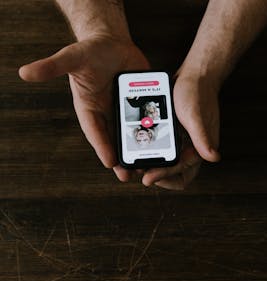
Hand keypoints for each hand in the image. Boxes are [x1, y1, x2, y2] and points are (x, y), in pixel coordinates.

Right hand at [18, 34, 148, 180]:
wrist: (112, 42)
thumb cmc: (89, 51)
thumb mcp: (72, 58)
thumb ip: (53, 66)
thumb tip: (24, 72)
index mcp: (90, 109)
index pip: (95, 131)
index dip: (102, 147)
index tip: (110, 163)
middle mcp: (108, 114)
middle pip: (116, 140)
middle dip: (122, 159)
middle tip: (131, 176)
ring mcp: (126, 111)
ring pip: (134, 135)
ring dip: (141, 151)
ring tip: (150, 168)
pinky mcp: (141, 105)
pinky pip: (149, 121)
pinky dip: (156, 132)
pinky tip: (166, 144)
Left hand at [141, 75, 220, 189]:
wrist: (196, 75)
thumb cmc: (198, 94)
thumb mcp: (195, 117)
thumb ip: (203, 139)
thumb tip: (213, 158)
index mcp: (199, 151)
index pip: (182, 175)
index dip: (165, 179)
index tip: (148, 177)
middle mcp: (191, 150)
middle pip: (171, 174)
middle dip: (154, 174)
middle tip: (136, 170)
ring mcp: (182, 142)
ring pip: (164, 161)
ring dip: (150, 163)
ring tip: (133, 161)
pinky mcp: (174, 133)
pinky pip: (161, 147)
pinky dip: (150, 149)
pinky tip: (136, 144)